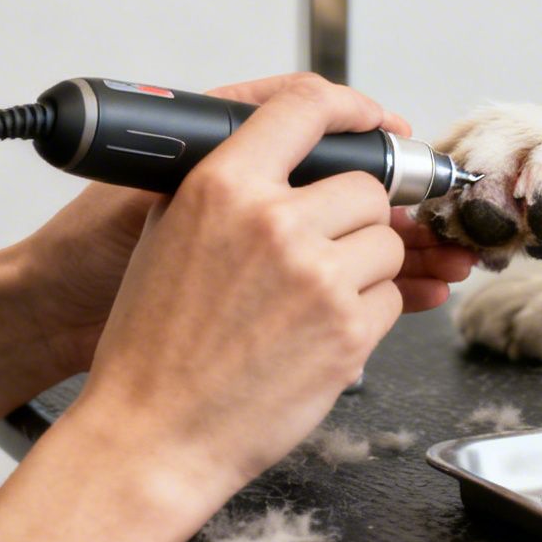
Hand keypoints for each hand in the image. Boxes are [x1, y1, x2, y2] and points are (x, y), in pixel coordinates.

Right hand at [20, 74, 475, 374]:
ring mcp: (317, 277)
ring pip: (386, 245)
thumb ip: (228, 189)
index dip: (351, 107)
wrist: (151, 435)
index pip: (304, 106)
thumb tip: (290, 162)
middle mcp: (273, 221)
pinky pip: (390, 300)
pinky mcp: (348, 332)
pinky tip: (315, 337)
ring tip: (309, 303)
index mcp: (223, 186)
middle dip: (353, 219)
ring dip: (363, 269)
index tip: (373, 122)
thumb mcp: (168, 235)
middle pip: (364, 188)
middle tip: (323, 251)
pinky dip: (366, 317)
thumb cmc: (151, 346)